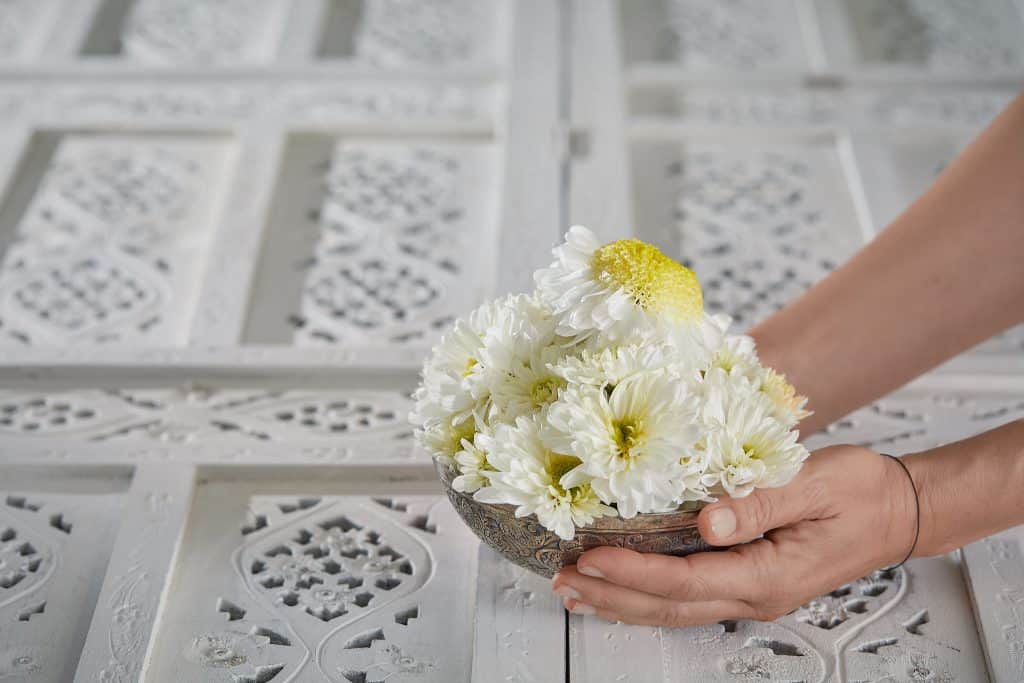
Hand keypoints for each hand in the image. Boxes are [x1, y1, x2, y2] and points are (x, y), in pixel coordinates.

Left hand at [550, 445, 917, 625]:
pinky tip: (622, 591)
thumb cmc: (862, 493)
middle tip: (563, 579)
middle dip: (612, 594)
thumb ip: (761, 502)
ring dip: (622, 601)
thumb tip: (708, 520)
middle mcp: (756, 593)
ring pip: (675, 609)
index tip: (591, 555)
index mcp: (769, 573)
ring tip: (576, 591)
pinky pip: (688, 598)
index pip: (686, 580)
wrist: (897, 510)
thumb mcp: (816, 484)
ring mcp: (751, 592)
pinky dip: (647, 596)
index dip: (634, 571)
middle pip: (670, 605)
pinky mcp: (748, 580)